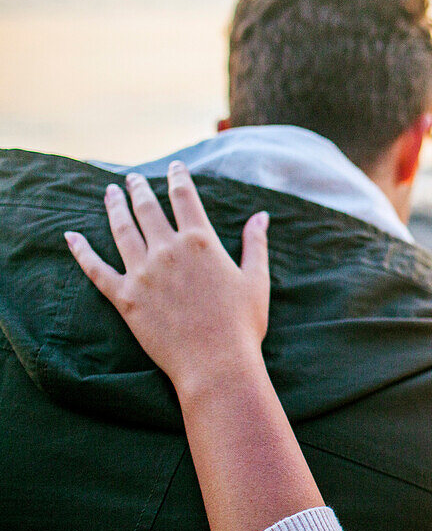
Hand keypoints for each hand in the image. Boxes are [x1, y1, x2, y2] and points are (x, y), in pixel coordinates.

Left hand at [65, 161, 270, 399]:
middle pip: (148, 208)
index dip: (179, 178)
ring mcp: (142, 273)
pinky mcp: (124, 298)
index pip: (185, 198)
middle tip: (133, 178)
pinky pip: (95, 269)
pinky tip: (71, 236)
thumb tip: (261, 216)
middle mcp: (167, 250)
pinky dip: (82, 251)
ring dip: (114, 207)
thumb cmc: (242, 324)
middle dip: (140, 189)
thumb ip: (255, 243)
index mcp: (201, 242)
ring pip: (121, 230)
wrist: (216, 363)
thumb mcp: (256, 279)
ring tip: (110, 192)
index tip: (174, 167)